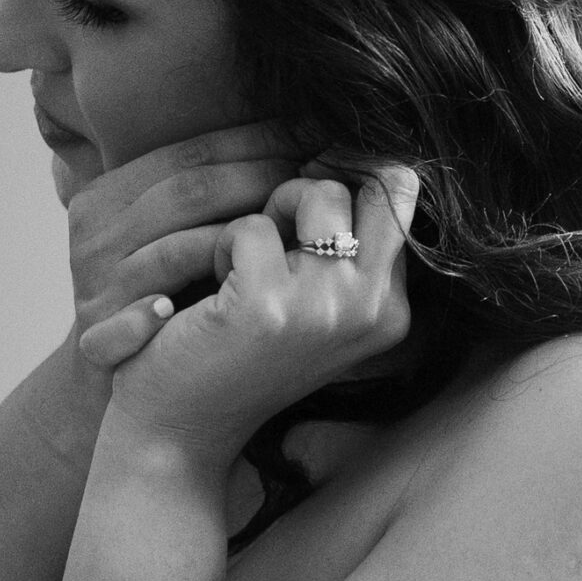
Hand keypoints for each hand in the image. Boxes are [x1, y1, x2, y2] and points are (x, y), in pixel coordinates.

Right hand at [60, 122, 305, 409]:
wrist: (128, 382)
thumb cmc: (175, 296)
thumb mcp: (181, 233)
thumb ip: (219, 192)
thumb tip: (308, 141)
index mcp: (108, 195)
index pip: (190, 154)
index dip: (255, 141)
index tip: (313, 132)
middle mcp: (95, 235)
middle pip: (187, 195)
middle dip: (258, 181)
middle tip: (316, 179)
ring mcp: (97, 286)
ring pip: (169, 255)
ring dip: (227, 245)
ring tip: (283, 237)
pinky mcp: (96, 337)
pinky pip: (125, 323)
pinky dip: (149, 317)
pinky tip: (181, 311)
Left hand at [77, 157, 421, 464]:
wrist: (180, 430)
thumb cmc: (238, 354)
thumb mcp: (310, 301)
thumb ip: (345, 243)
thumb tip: (349, 150)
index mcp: (392, 309)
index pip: (401, 195)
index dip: (350, 176)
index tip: (301, 197)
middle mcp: (375, 310)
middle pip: (370, 184)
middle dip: (313, 187)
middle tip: (270, 232)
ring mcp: (326, 308)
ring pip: (314, 193)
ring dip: (265, 214)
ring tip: (239, 266)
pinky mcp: (268, 306)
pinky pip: (249, 226)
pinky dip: (220, 246)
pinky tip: (211, 296)